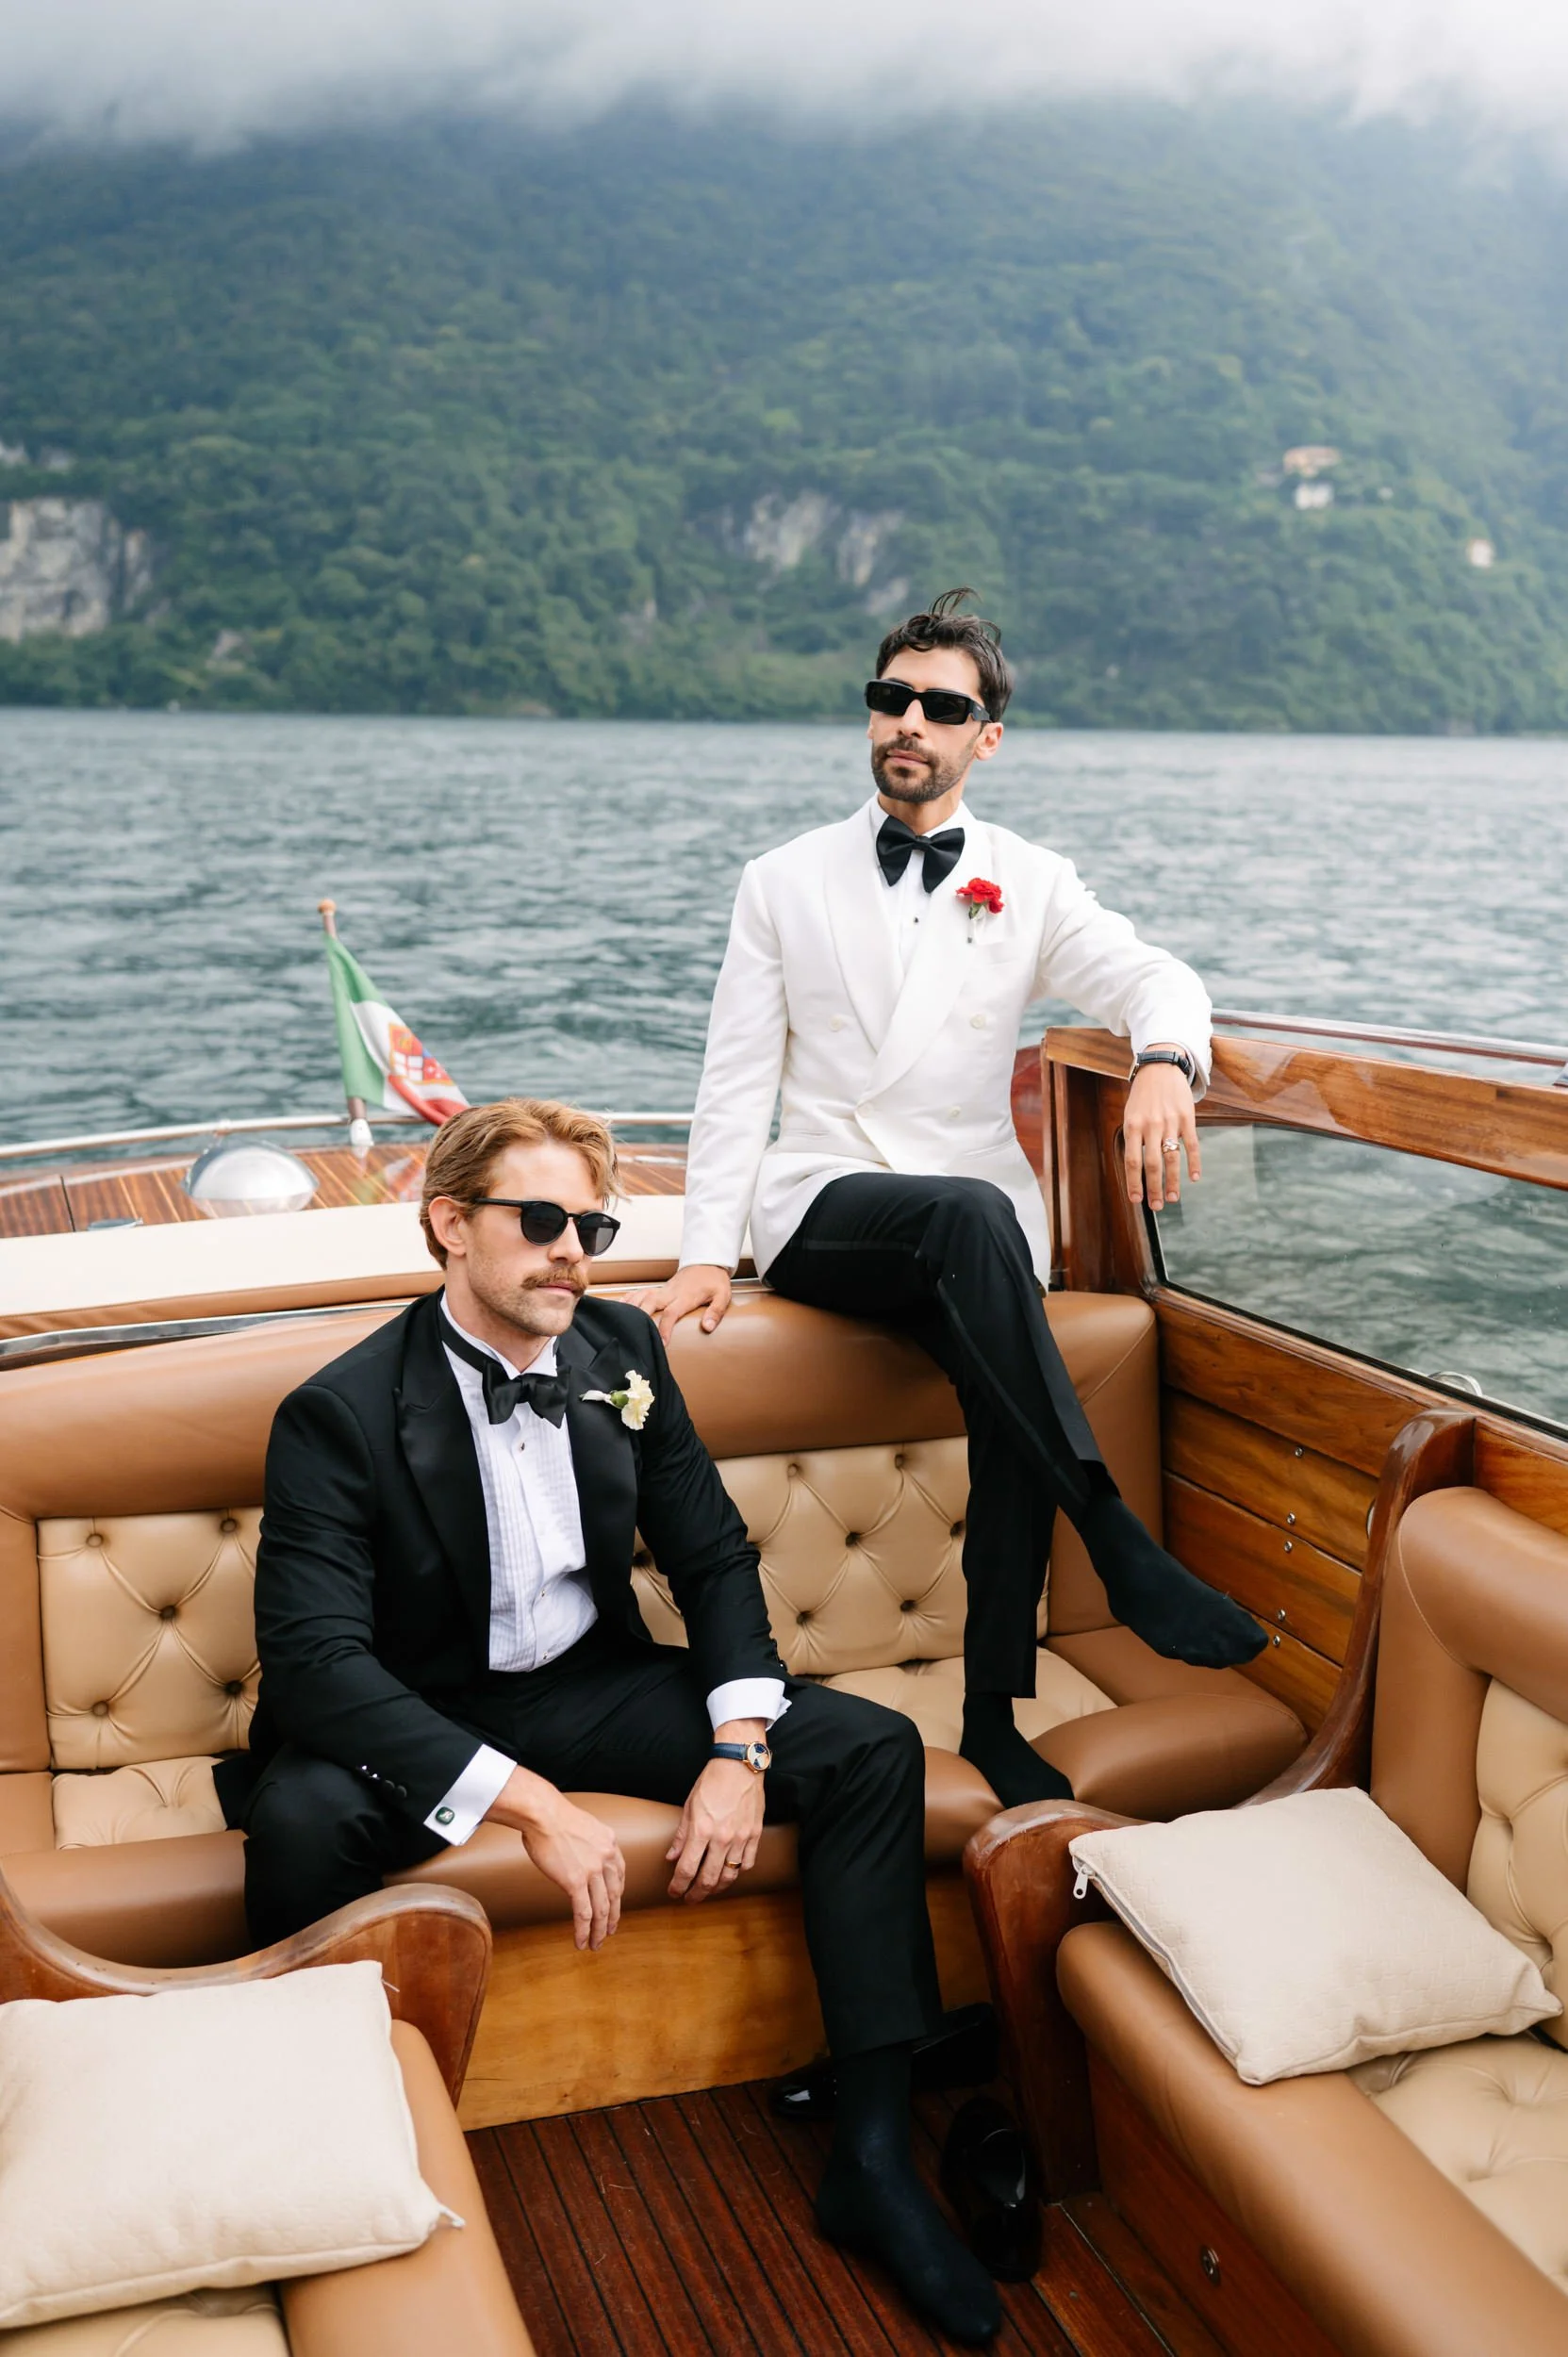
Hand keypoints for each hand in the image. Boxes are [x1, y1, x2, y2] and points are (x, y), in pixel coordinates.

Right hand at [486, 1767, 624, 1950]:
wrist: (543, 1813)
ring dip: (600, 1930)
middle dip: (612, 1917)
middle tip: (609, 1931)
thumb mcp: (583, 1826)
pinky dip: (584, 1931)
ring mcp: (592, 1871)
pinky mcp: (575, 1882)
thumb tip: (580, 1853)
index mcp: (610, 1843)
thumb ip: (588, 1843)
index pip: (620, 1875)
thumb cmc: (554, 1816)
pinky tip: (582, 1942)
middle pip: (614, 1895)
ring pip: (601, 1909)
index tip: (613, 1906)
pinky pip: (583, 1913)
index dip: (617, 1895)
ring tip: (596, 1944)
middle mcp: (606, 1857)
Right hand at [623, 1262, 732, 1344]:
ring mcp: (663, 1289)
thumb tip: (708, 1327)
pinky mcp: (659, 1289)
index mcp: (685, 1296)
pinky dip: (629, 1298)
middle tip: (633, 1333)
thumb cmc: (714, 1281)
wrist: (707, 1262)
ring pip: (642, 1296)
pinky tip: (619, 1307)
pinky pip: (641, 1292)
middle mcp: (670, 1292)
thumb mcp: (722, 1295)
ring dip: (631, 1307)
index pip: (671, 1312)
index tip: (661, 1342)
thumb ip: (715, 1312)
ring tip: (620, 1322)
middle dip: (640, 1317)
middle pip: (650, 1302)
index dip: (664, 1328)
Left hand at [666, 1729, 765, 1903]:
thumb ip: (682, 1835)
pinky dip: (738, 1872)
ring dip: (717, 1888)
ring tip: (708, 1891)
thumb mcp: (690, 1806)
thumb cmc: (712, 1781)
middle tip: (689, 1899)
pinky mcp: (755, 1834)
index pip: (687, 1869)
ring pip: (729, 1876)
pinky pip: (748, 1863)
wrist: (740, 1765)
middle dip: (696, 1894)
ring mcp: (741, 1838)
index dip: (678, 1886)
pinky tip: (730, 1873)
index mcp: (702, 1830)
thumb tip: (672, 1857)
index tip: (673, 1892)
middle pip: (708, 1879)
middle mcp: (722, 1838)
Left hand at [1124, 1048, 1201, 1209]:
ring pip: (1172, 1158)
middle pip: (1153, 1164)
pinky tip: (1194, 1178)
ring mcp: (1170, 1122)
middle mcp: (1151, 1125)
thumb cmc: (1143, 1095)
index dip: (1134, 1182)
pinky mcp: (1187, 1117)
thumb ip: (1134, 1138)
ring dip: (1172, 1182)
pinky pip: (1192, 1144)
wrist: (1161, 1067)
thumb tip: (1136, 1168)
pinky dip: (1194, 1163)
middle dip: (1154, 1188)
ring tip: (1172, 1199)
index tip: (1136, 1200)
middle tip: (1156, 1207)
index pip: (1132, 1161)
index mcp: (1133, 1125)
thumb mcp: (1131, 1114)